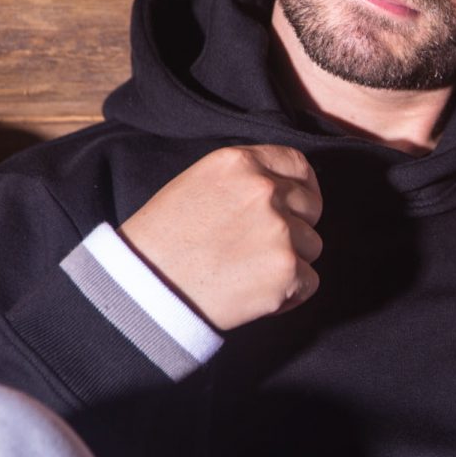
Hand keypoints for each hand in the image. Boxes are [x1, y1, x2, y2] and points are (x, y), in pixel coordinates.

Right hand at [119, 145, 322, 329]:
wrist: (143, 288)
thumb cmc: (162, 240)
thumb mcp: (197, 184)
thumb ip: (243, 181)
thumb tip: (284, 192)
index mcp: (239, 163)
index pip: (297, 164)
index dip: (302, 187)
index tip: (295, 206)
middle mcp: (264, 191)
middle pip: (311, 207)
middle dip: (296, 227)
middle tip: (261, 248)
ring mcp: (279, 231)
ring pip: (312, 246)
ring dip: (290, 262)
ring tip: (248, 273)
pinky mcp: (286, 271)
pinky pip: (309, 282)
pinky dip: (289, 293)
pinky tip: (254, 293)